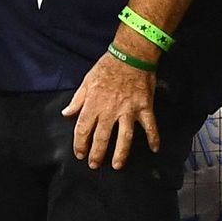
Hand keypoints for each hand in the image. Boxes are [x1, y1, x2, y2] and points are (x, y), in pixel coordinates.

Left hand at [60, 48, 159, 168]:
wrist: (131, 55)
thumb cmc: (107, 67)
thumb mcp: (87, 81)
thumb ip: (77, 100)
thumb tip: (66, 113)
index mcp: (94, 103)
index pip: (83, 129)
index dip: (80, 143)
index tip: (79, 153)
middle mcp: (110, 110)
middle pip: (102, 137)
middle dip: (97, 153)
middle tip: (94, 164)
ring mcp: (129, 111)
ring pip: (124, 138)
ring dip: (121, 154)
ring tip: (117, 165)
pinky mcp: (144, 108)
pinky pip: (150, 126)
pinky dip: (154, 138)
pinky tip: (155, 149)